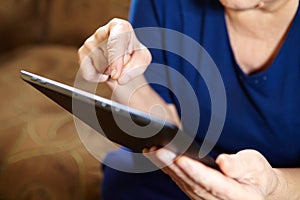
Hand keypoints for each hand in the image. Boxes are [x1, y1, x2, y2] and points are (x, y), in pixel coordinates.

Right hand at [78, 18, 150, 83]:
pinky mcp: (82, 54)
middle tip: (123, 64)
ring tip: (114, 66)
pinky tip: (104, 73)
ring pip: (98, 67)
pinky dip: (97, 79)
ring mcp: (90, 42)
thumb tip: (119, 78)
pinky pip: (88, 73)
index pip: (115, 42)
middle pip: (106, 59)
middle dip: (118, 69)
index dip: (115, 60)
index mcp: (119, 27)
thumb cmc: (133, 55)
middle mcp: (102, 32)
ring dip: (109, 73)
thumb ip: (135, 68)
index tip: (116, 75)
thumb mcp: (143, 60)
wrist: (123, 60)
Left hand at [144, 148, 284, 199]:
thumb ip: (240, 165)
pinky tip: (155, 156)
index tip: (180, 157)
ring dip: (165, 166)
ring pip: (181, 181)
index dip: (194, 170)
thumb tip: (223, 162)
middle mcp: (215, 199)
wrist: (254, 187)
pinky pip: (179, 181)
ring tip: (152, 150)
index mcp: (234, 195)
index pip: (210, 182)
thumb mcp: (255, 166)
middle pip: (191, 181)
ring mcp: (203, 198)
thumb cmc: (255, 174)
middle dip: (173, 165)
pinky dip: (167, 168)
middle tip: (158, 149)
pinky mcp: (195, 192)